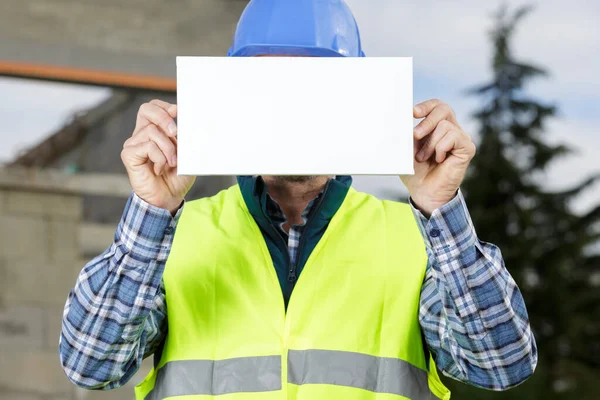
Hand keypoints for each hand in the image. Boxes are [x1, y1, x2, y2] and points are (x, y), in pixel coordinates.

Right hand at [121, 99, 194, 213]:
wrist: (169, 198)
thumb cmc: (177, 177)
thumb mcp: (186, 155)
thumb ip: (184, 139)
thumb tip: (189, 124)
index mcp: (153, 132)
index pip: (152, 108)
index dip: (164, 106)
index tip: (178, 111)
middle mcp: (141, 135)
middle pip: (146, 110)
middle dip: (164, 118)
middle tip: (175, 132)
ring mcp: (133, 145)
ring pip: (152, 132)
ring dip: (168, 148)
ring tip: (171, 163)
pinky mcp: (129, 155)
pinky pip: (147, 146)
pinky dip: (159, 157)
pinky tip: (159, 169)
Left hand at [400, 99, 475, 215]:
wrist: (423, 191)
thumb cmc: (415, 171)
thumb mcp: (407, 149)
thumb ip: (408, 133)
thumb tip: (401, 120)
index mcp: (437, 126)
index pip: (437, 105)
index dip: (426, 106)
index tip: (412, 113)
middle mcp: (451, 129)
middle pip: (444, 109)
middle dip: (427, 121)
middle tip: (416, 136)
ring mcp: (460, 138)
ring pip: (445, 126)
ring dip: (430, 143)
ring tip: (424, 158)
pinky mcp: (467, 148)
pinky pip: (454, 137)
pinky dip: (441, 148)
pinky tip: (439, 159)